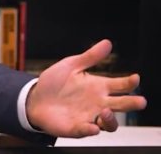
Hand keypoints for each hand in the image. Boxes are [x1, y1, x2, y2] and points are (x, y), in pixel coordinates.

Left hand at [25, 39, 145, 137]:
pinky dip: (90, 129)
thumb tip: (107, 43)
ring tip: (106, 111)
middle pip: (120, 105)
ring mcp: (88, 116)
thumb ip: (90, 56)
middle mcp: (97, 103)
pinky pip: (86, 131)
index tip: (135, 78)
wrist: (35, 98)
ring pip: (109, 123)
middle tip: (140, 101)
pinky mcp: (76, 127)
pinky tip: (91, 126)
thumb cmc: (54, 82)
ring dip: (110, 119)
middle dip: (131, 103)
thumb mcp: (71, 65)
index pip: (119, 86)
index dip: (129, 82)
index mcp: (98, 87)